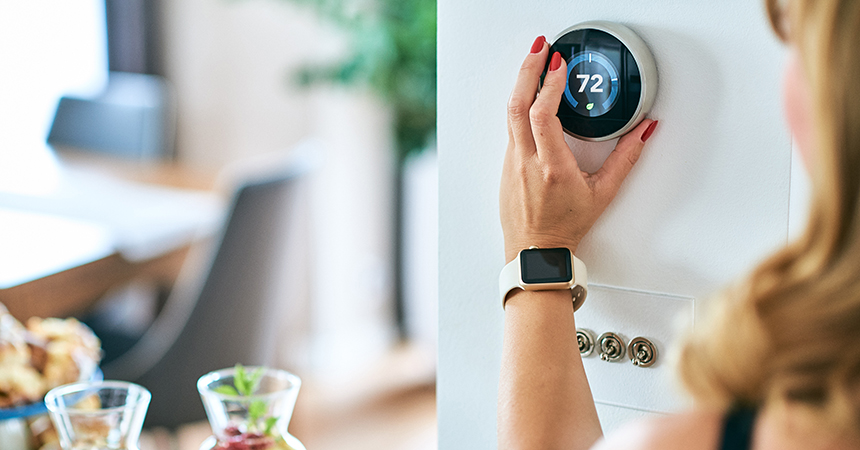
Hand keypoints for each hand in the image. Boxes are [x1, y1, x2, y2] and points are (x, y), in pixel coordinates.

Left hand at [500, 36, 657, 261]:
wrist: (536, 250)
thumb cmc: (566, 225)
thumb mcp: (604, 193)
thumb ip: (626, 158)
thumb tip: (645, 130)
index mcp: (551, 167)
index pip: (541, 116)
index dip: (548, 86)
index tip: (558, 65)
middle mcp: (526, 161)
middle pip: (517, 105)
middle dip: (528, 71)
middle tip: (541, 48)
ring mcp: (512, 162)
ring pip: (510, 113)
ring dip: (522, 83)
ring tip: (536, 62)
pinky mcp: (507, 163)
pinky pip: (511, 127)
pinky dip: (520, 103)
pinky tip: (531, 93)